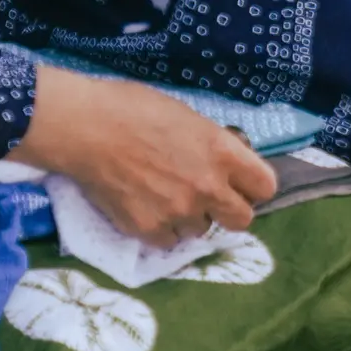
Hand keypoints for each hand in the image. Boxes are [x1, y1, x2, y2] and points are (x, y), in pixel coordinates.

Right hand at [19, 65, 277, 247]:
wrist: (85, 128)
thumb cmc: (131, 108)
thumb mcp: (186, 117)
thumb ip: (211, 144)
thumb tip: (220, 161)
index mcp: (221, 152)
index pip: (265, 186)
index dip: (253, 186)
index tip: (240, 184)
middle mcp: (208, 187)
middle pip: (243, 220)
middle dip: (229, 210)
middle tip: (209, 200)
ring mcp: (180, 212)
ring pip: (201, 231)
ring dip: (189, 219)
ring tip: (164, 198)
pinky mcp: (150, 230)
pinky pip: (168, 241)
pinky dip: (160, 229)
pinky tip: (144, 208)